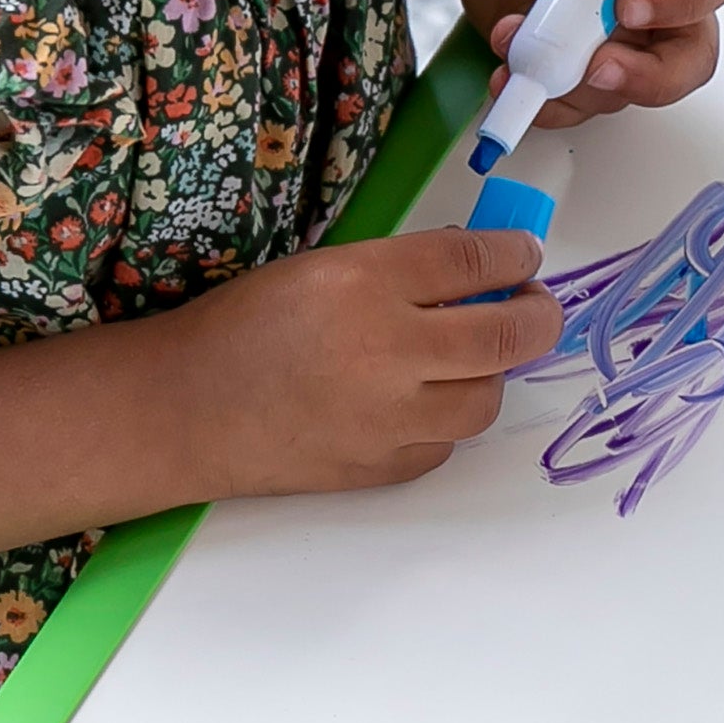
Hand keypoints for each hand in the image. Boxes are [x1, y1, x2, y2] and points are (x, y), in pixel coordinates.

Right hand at [157, 227, 560, 498]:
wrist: (184, 410)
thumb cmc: (244, 327)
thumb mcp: (318, 268)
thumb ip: (399, 269)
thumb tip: (478, 270)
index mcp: (364, 282)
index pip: (475, 261)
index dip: (517, 255)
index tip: (525, 256)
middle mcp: (386, 349)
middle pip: (509, 334)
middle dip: (539, 314)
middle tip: (535, 306)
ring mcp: (389, 418)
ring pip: (488, 398)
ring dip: (491, 373)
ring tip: (468, 357)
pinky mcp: (383, 468)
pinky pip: (447, 442)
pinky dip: (444, 419)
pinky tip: (419, 400)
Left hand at [452, 0, 723, 128]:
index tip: (629, 4)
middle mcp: (664, 2)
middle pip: (692, 56)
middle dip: (648, 75)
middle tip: (598, 68)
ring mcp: (629, 46)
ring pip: (630, 88)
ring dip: (573, 79)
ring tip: (519, 41)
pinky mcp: (591, 76)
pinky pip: (583, 106)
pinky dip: (547, 100)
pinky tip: (514, 73)